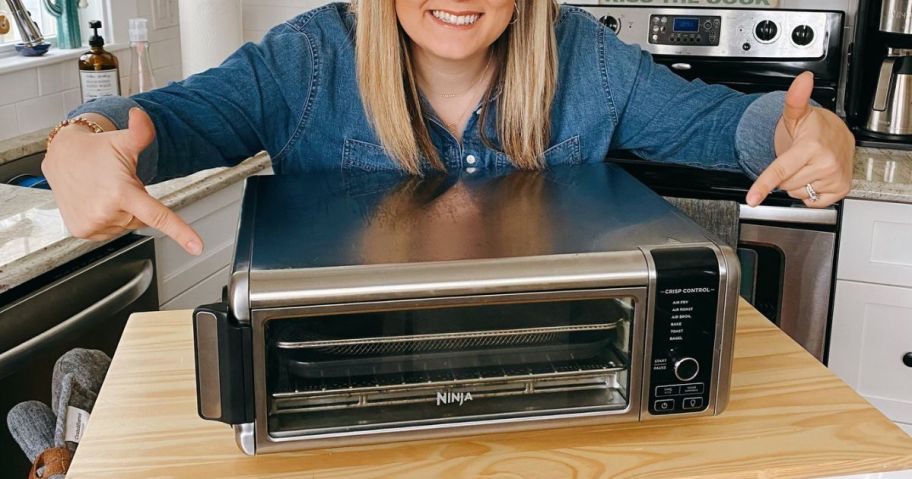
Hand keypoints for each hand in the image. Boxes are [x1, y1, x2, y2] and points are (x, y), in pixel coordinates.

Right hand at [42, 108, 203, 254]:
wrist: (62, 157)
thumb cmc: (96, 150)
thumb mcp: (123, 141)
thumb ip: (141, 131)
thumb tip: (142, 116)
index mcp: (121, 192)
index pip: (157, 215)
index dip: (180, 232)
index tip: (197, 247)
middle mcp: (106, 212)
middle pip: (142, 219)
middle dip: (136, 203)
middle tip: (117, 184)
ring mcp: (93, 224)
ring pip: (127, 225)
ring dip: (122, 211)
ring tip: (104, 191)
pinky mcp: (83, 231)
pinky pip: (110, 230)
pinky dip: (108, 218)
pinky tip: (96, 202)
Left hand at [746, 71, 854, 207]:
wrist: (839, 135)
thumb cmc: (816, 127)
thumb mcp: (798, 114)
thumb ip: (794, 99)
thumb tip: (802, 80)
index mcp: (812, 147)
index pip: (781, 170)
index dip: (764, 184)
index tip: (752, 198)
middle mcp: (826, 164)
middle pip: (785, 184)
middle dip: (786, 174)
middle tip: (797, 158)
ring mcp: (834, 178)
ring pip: (796, 193)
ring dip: (797, 182)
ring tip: (808, 165)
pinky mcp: (840, 190)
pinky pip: (811, 201)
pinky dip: (810, 192)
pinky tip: (816, 176)